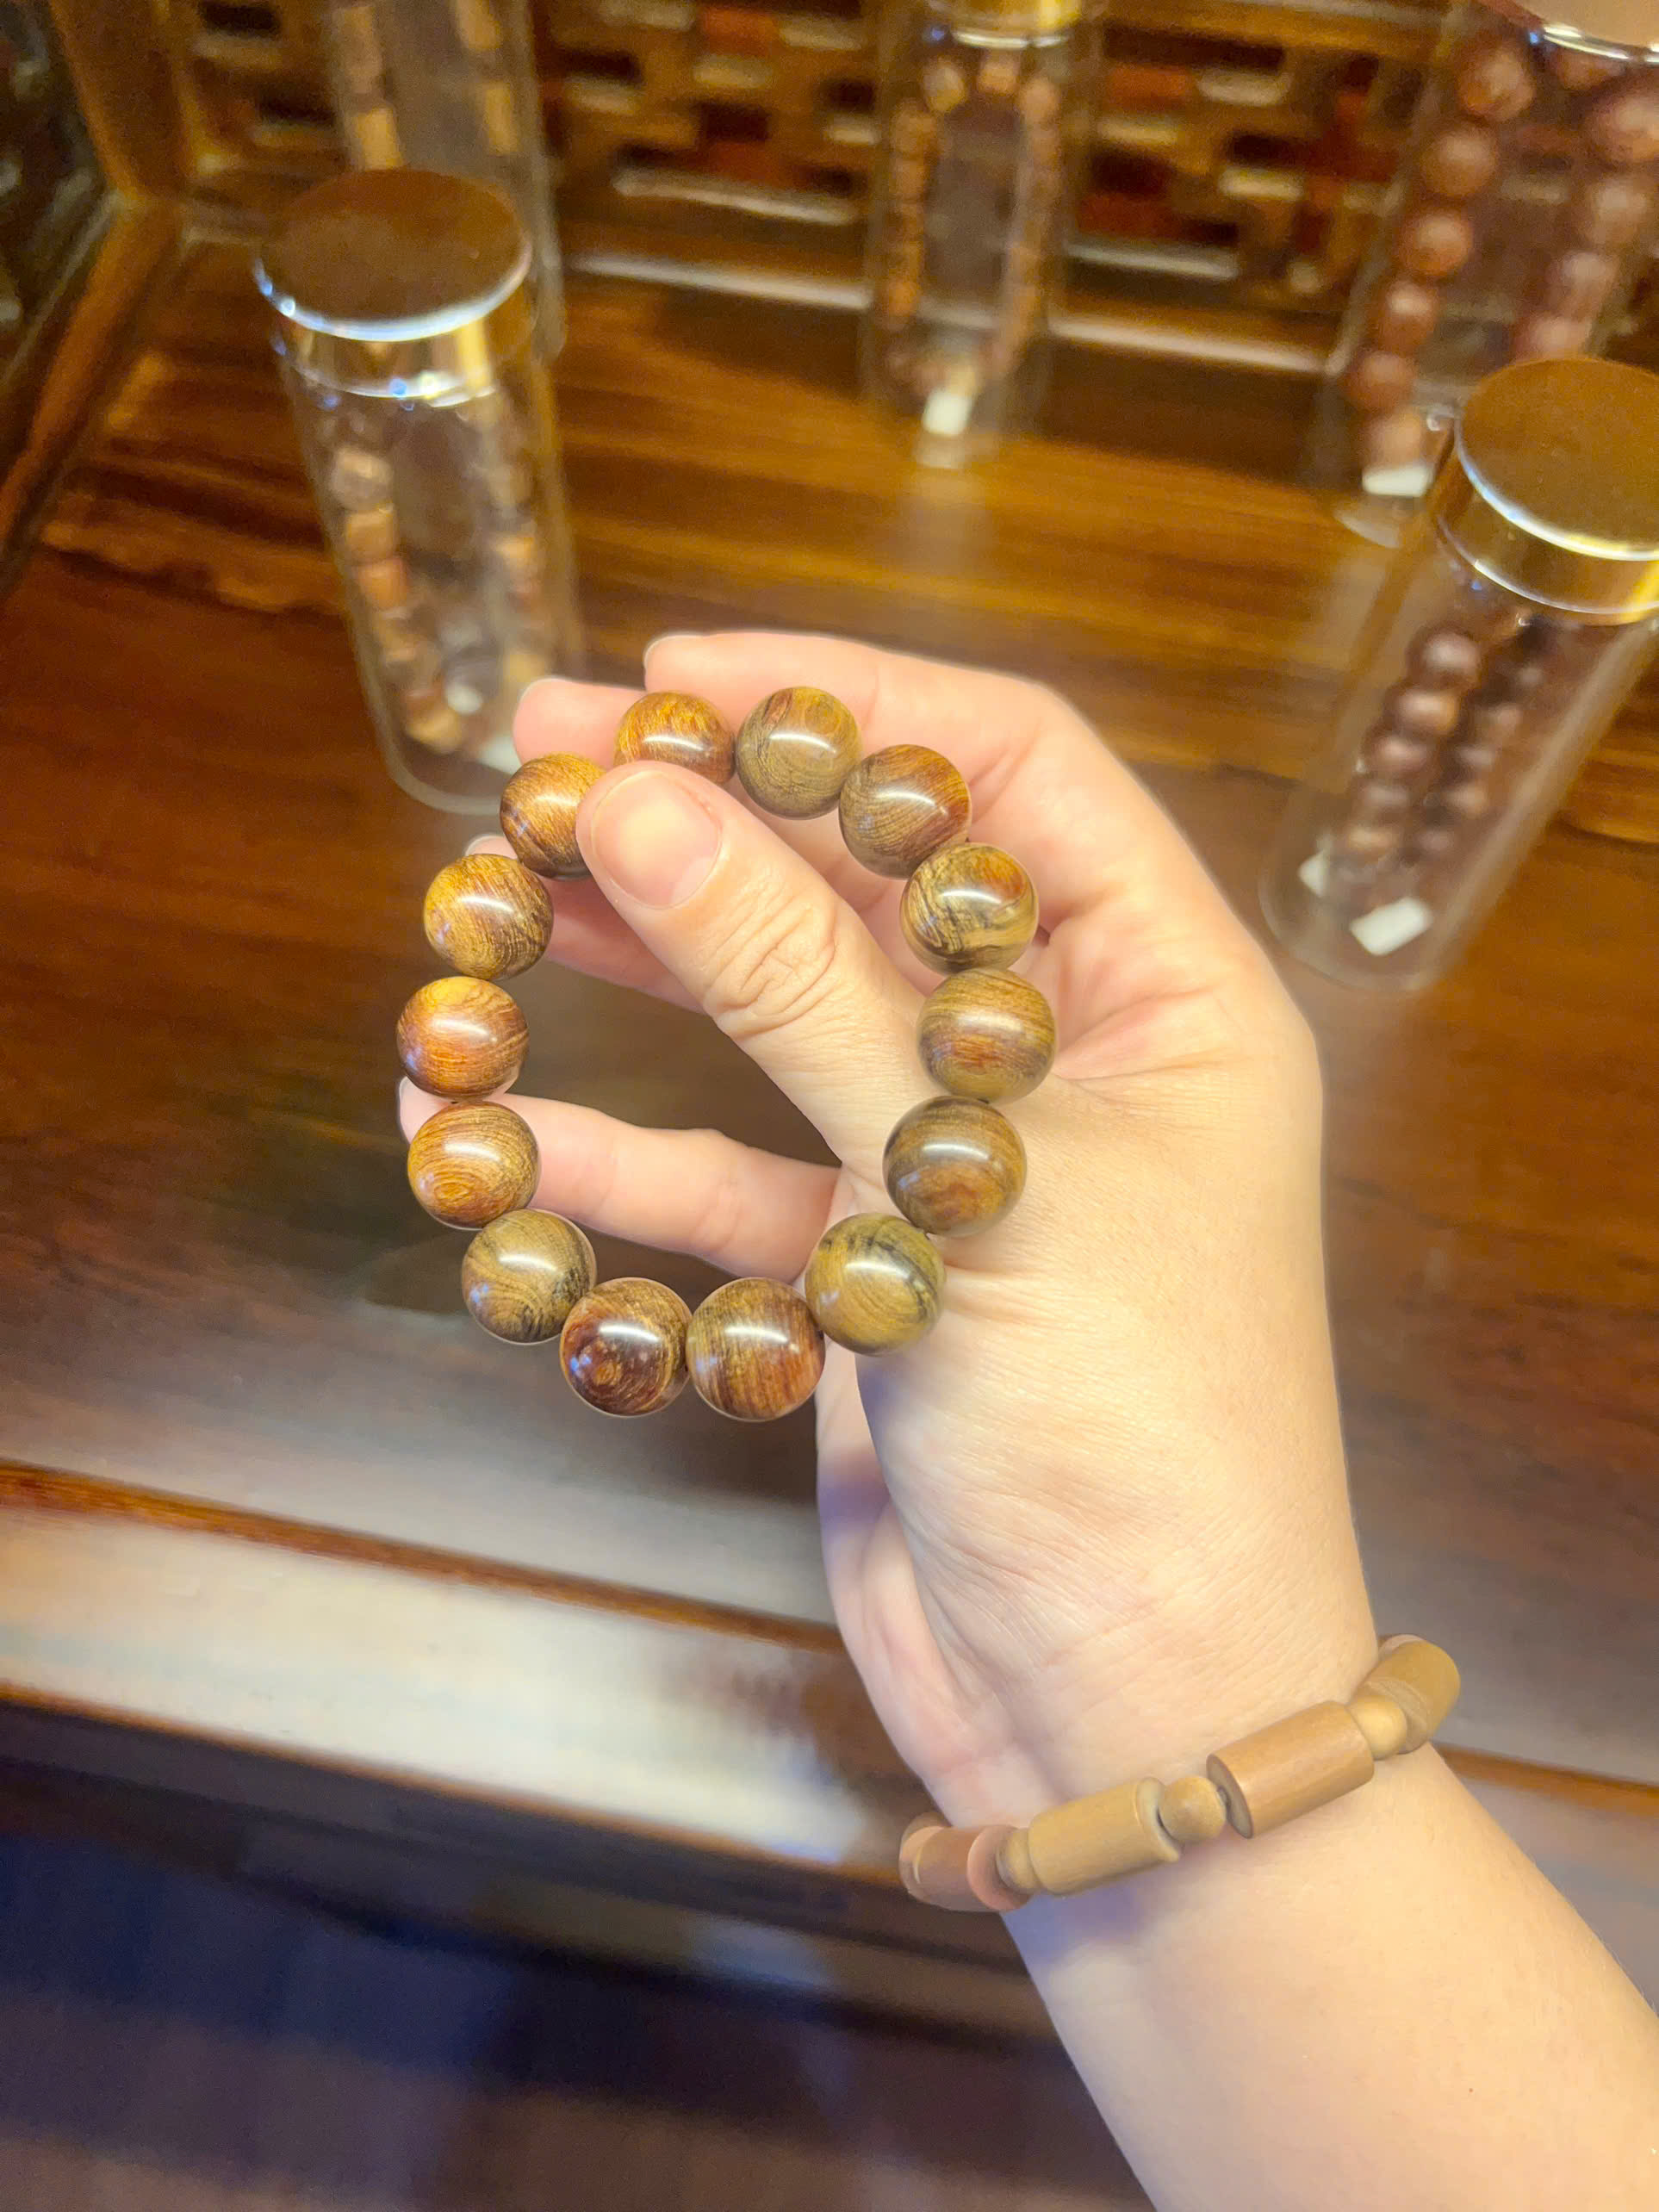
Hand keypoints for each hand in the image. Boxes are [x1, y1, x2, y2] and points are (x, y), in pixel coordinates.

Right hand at [401, 632, 1376, 1822]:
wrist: (1130, 1709)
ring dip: (650, 965)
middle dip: (715, 819)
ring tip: (496, 898)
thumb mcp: (968, 1177)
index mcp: (1168, 992)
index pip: (1007, 771)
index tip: (671, 678)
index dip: (843, 704)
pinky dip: (627, 1153)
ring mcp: (962, 1172)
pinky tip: (499, 1124)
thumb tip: (633, 799)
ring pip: (790, 1023)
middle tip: (532, 759)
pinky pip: (738, 1181)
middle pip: (876, 885)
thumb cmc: (1128, 1431)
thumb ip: (801, 986)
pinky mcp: (875, 1281)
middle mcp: (1071, 1062)